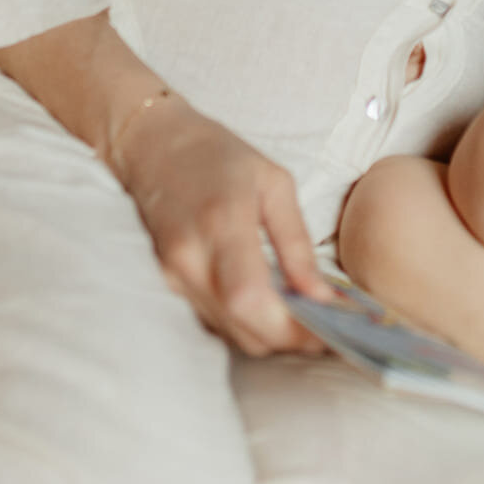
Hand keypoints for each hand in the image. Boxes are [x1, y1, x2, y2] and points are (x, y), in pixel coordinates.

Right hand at [112, 92, 331, 355]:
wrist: (154, 145)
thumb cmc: (220, 156)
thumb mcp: (273, 184)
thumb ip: (297, 244)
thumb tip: (322, 297)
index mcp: (222, 222)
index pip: (250, 298)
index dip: (291, 326)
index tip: (329, 329)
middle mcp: (191, 257)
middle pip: (243, 327)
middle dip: (290, 338)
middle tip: (326, 327)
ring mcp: (174, 274)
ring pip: (231, 333)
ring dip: (270, 334)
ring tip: (304, 316)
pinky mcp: (169, 283)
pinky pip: (216, 320)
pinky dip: (247, 322)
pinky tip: (269, 304)